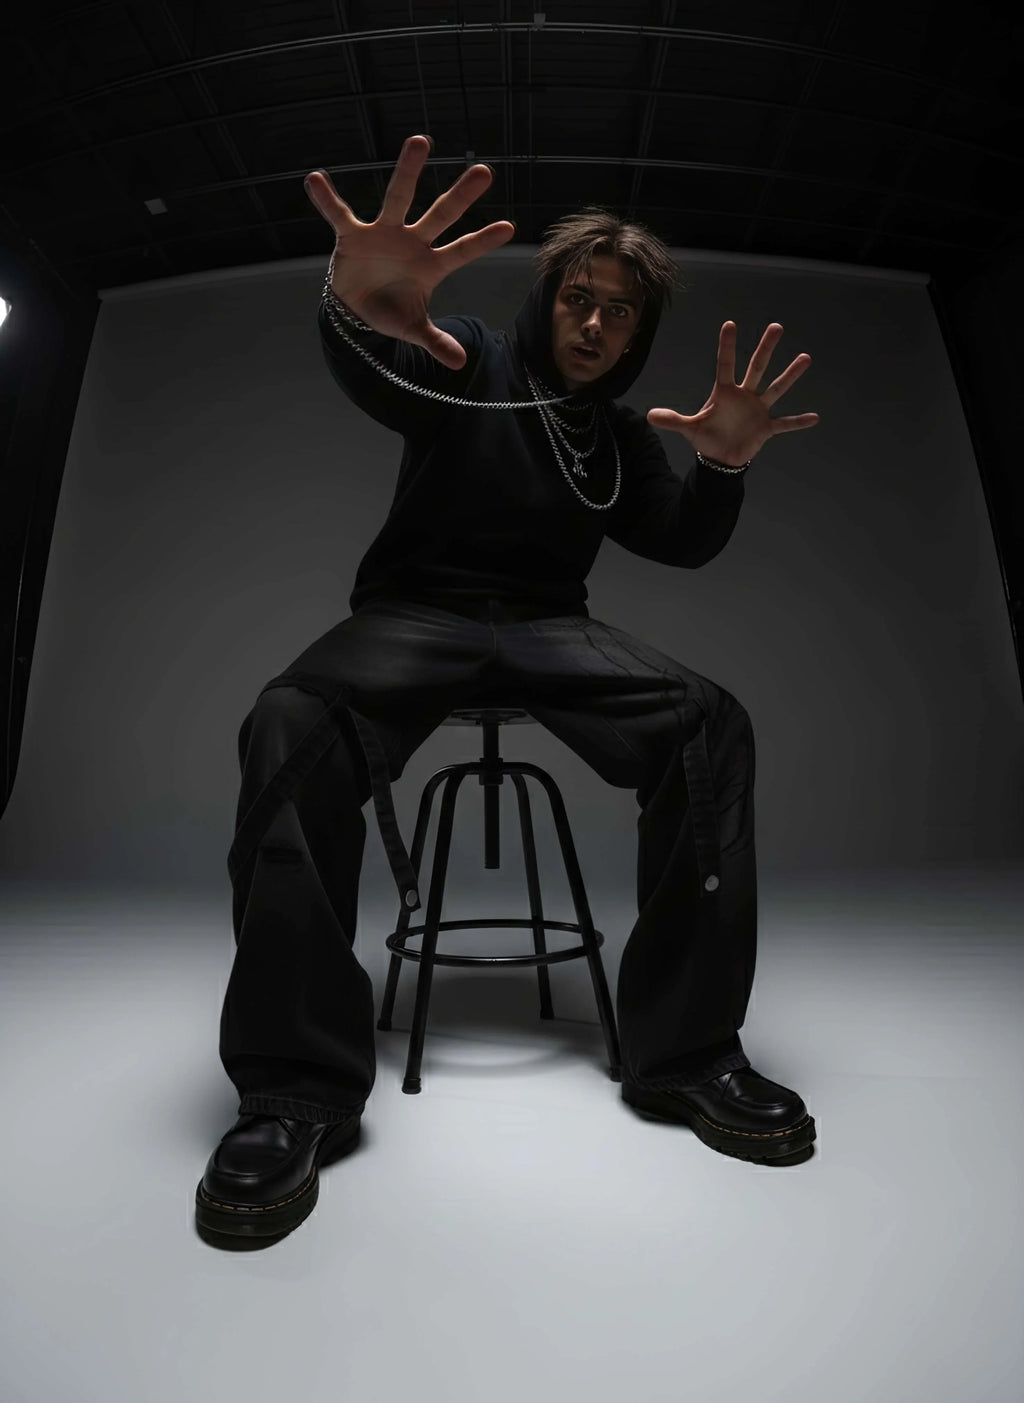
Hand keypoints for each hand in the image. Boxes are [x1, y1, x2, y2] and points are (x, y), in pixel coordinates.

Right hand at [303, 134, 514, 368]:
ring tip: (421, 140)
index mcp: (430, 265)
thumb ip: (435, 341)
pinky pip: (339, 214)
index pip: (462, 251)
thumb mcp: (413, 329)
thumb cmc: (389, 311)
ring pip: (398, 198)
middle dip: (461, 196)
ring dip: (408, 171)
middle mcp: (412, 242)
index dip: (482, 241)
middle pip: (440, 215)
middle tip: (485, 171)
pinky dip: (326, 199)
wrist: (355, 309)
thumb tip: (461, 363)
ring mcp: (384, 234)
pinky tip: (315, 179)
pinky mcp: (353, 235)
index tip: (509, 228)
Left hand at [647, 321, 818, 466]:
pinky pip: (785, 423)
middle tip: (776, 327)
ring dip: (789, 375)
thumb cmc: (707, 438)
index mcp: (725, 392)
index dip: (726, 346)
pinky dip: (798, 422)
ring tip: (805, 358)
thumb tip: (649, 416)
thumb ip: (672, 420)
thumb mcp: (689, 428)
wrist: (720, 458)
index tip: (729, 324)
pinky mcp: (767, 427)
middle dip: (765, 348)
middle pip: (756, 367)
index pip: (725, 364)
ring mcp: (758, 409)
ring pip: (775, 387)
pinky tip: (814, 417)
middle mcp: (744, 395)